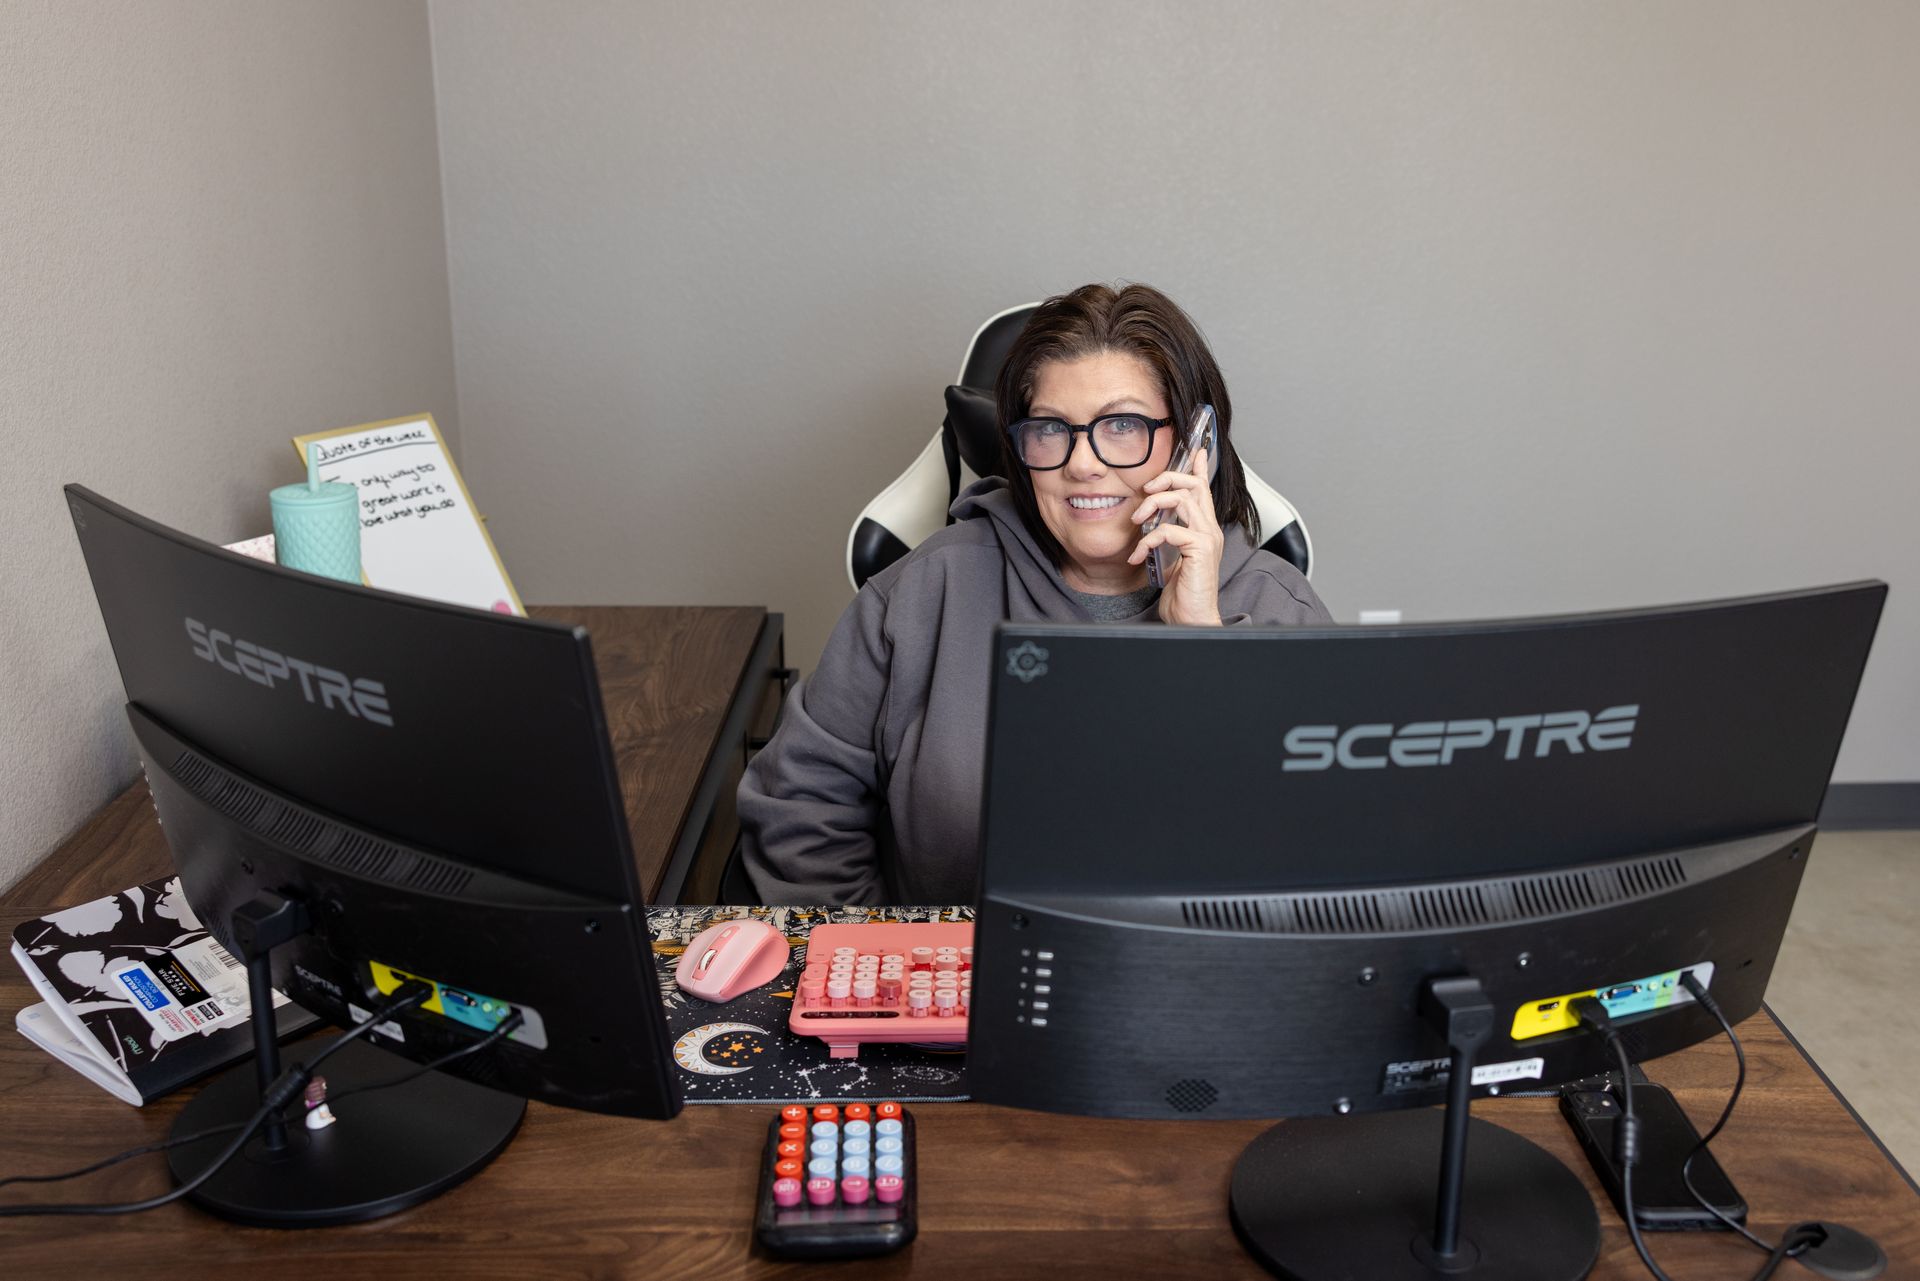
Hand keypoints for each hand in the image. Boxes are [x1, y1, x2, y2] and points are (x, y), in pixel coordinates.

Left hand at [1128, 446, 1224, 625]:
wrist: (1192, 620)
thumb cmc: (1183, 595)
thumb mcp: (1171, 560)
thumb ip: (1167, 540)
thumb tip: (1152, 527)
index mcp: (1204, 529)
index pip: (1202, 490)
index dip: (1198, 468)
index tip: (1193, 450)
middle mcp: (1210, 529)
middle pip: (1193, 485)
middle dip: (1166, 478)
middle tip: (1145, 490)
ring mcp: (1207, 538)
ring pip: (1182, 499)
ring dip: (1153, 504)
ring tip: (1136, 520)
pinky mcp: (1200, 550)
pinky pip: (1169, 530)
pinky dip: (1147, 539)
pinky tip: (1137, 555)